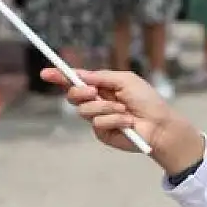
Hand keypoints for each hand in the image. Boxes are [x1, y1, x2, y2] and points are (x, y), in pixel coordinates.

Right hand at [40, 69, 204, 173]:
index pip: (76, 81)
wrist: (160, 124)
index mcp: (102, 86)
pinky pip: (98, 123)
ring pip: (84, 110)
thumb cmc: (147, 100)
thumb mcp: (125, 80)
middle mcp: (97, 102)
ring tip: (124, 110)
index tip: (46, 73)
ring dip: (105, 107)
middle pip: (72, 95)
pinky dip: (114, 120)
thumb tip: (79, 73)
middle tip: (92, 91)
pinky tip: (127, 122)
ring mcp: (98, 118)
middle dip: (79, 92)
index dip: (60, 77)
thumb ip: (101, 77)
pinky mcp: (102, 133)